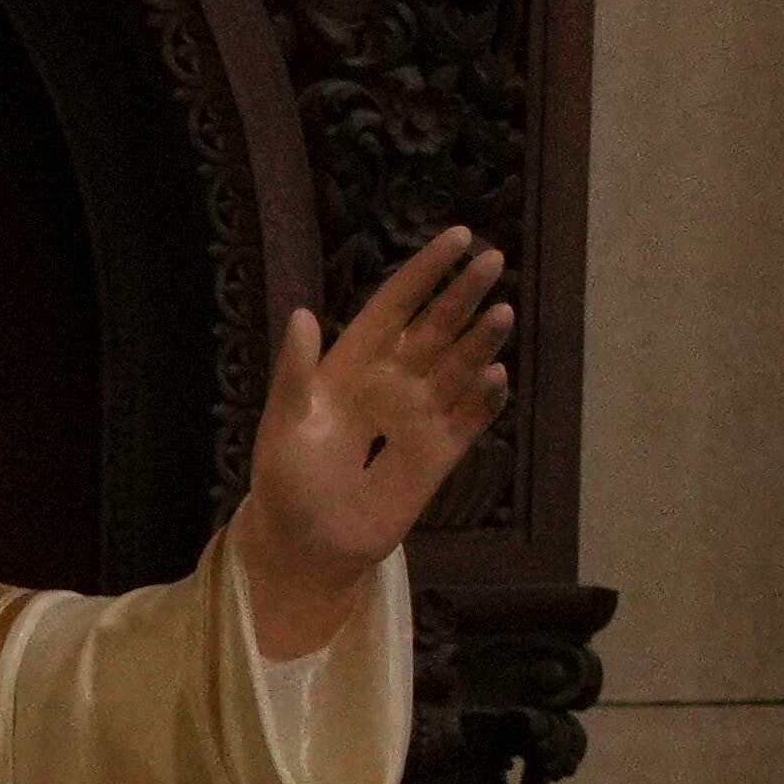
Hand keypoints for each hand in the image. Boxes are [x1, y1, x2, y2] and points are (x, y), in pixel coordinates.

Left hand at [233, 222, 511, 646]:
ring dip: (480, 342)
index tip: (459, 237)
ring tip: (501, 314)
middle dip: (463, 295)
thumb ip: (294, 373)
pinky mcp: (438, 454)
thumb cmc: (285, 483)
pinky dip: (485, 399)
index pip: (395, 307)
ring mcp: (418, 417)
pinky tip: (496, 377)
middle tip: (493, 261)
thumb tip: (302, 314)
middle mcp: (391, 384)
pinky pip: (470, 418)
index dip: (424, 272)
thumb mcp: (282, 425)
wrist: (304, 546)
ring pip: (459, 367)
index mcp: (351, 367)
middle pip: (435, 328)